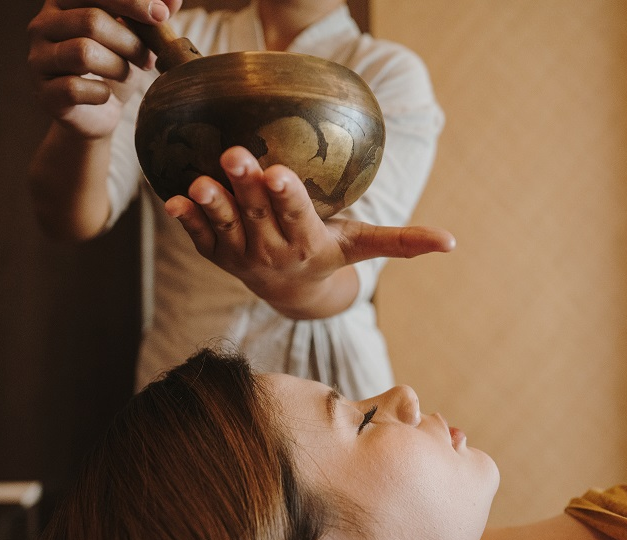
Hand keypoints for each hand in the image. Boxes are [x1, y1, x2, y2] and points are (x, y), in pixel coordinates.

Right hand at [26, 0, 182, 137]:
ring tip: (128, 74)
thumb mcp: (136, 35)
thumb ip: (151, 12)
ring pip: (83, 53)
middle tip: (148, 58)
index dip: (131, 1)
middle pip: (91, 21)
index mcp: (63, 1)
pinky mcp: (43, 92)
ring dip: (118, 67)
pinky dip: (101, 94)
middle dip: (130, 42)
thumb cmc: (116, 64)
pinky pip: (75, 89)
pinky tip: (106, 95)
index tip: (161, 16)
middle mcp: (42, 24)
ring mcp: (38, 58)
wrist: (98, 112)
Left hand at [164, 147, 455, 318]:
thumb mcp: (362, 248)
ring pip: (225, 227)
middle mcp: (272, 251)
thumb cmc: (329, 256)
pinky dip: (187, 221)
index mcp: (307, 243)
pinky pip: (200, 238)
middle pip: (257, 214)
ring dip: (211, 206)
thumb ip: (402, 242)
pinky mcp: (218, 254)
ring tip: (198, 182)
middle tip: (234, 154)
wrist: (295, 297)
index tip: (278, 174)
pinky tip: (173, 199)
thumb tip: (453, 242)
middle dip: (245, 185)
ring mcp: (241, 254)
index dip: (286, 196)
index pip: (297, 215)